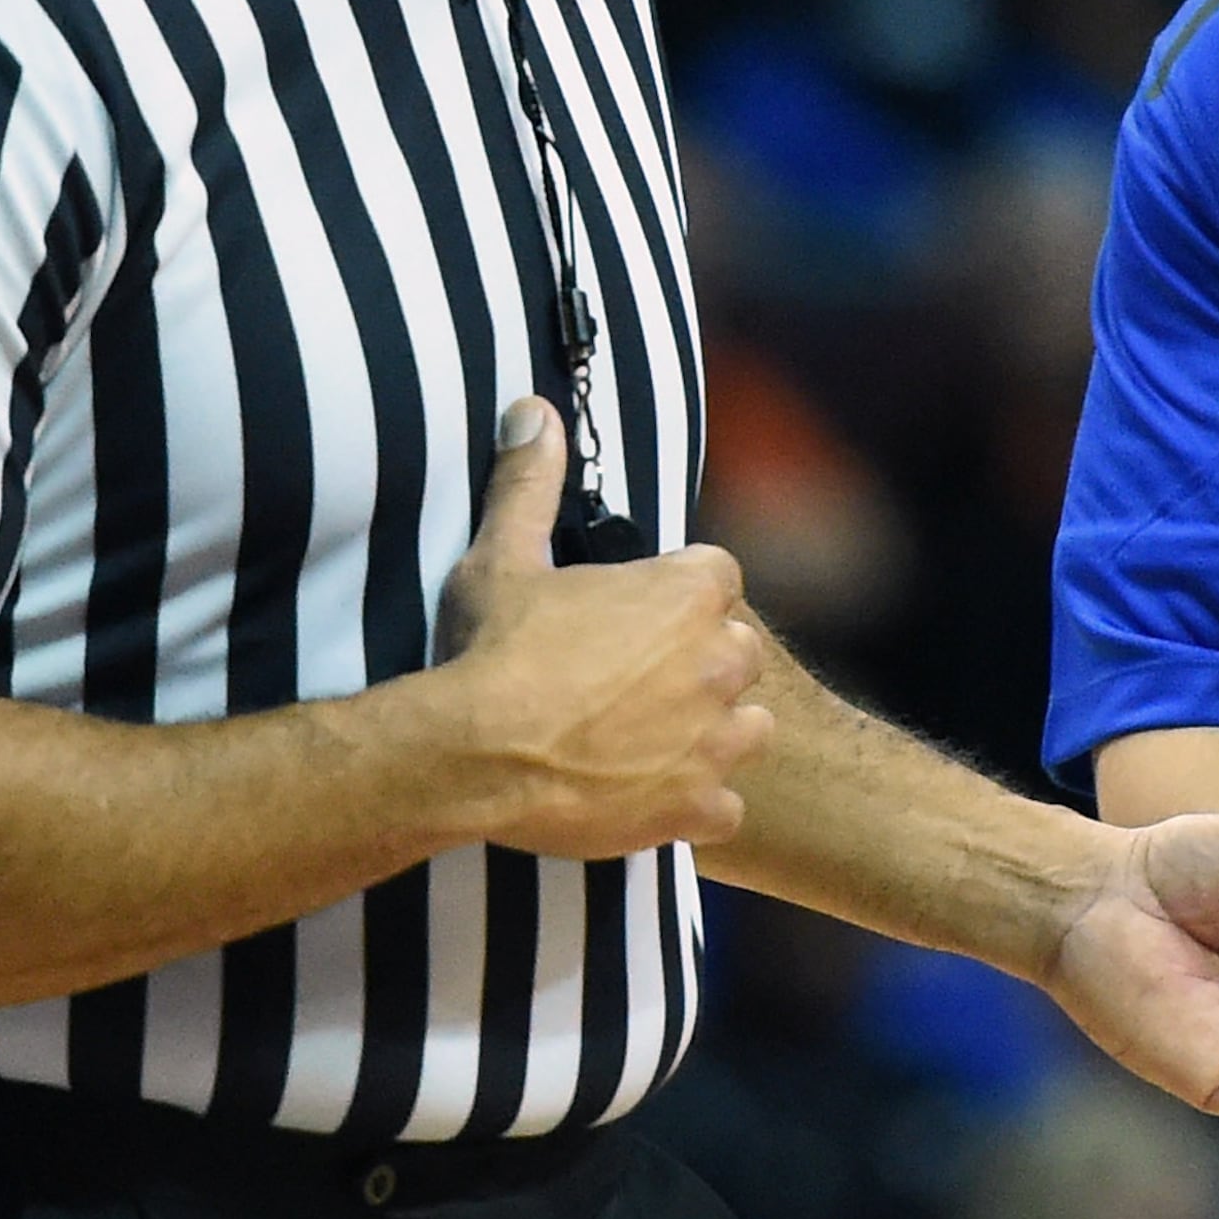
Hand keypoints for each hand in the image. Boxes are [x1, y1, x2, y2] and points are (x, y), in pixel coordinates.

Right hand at [423, 401, 773, 858]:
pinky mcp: (700, 807)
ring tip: (649, 740)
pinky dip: (692, 805)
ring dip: (710, 733)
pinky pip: (723, 806)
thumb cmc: (492, 650)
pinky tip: (645, 797)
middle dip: (698, 664)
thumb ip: (530, 481)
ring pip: (746, 728)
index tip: (633, 617)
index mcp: (690, 593)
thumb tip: (532, 410)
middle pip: (737, 652)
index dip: (675, 597)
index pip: (716, 577)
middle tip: (632, 682)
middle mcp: (720, 662)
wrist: (472, 754)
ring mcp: (716, 741)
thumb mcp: (504, 555)